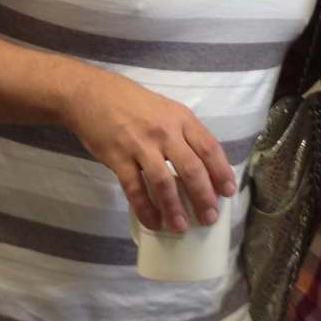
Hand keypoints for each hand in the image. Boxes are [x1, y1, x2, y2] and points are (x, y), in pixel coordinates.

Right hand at [61, 81, 236, 231]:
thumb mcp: (167, 109)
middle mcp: (165, 132)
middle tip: (209, 217)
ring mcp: (140, 145)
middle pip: (191, 168)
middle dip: (203, 196)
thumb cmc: (132, 102)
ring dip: (174, 208)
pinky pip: (134, 188)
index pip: (209, 148)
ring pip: (164, 182)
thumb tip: (203, 165)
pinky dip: (145, 208)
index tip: (229, 192)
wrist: (91, 93)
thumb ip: (184, 133)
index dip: (221, 172)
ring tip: (181, 226)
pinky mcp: (117, 158)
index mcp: (181, 119)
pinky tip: (153, 222)